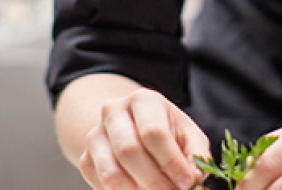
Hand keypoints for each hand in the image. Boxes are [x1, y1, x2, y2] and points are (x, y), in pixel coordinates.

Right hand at [79, 87, 209, 189]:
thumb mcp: (185, 132)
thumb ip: (195, 153)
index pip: (153, 132)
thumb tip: (196, 177)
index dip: (171, 162)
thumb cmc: (164, 129)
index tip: (187, 183)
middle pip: (130, 151)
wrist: (129, 125)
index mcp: (142, 100)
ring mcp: (96, 136)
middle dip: (154, 182)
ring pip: (112, 174)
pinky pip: (101, 185)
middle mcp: (114, 112)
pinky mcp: (85, 159)